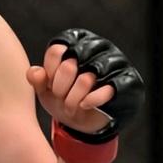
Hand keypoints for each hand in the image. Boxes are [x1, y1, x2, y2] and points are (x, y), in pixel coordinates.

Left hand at [26, 28, 144, 137]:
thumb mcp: (47, 90)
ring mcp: (114, 62)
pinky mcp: (127, 80)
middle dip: (60, 87)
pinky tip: (84, 106)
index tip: (49, 84)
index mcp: (77, 42)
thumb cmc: (66, 97)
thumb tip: (35, 72)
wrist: (90, 119)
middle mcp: (97, 47)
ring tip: (70, 106)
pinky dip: (90, 101)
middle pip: (70, 64)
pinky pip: (106, 90)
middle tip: (60, 97)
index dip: (49, 71)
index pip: (56, 50)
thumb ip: (38, 79)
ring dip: (73, 98)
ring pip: (86, 79)